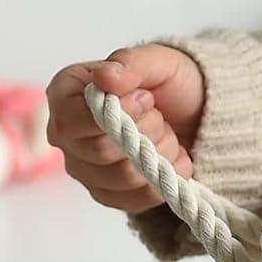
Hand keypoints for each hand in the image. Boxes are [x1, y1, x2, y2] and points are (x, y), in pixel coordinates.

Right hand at [45, 45, 204, 213]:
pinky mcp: (108, 194)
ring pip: (124, 177)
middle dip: (146, 133)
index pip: (71, 121)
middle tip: (160, 115)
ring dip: (160, 155)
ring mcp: (85, 169)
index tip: (147, 99)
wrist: (196, 113)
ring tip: (167, 134)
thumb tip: (105, 78)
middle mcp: (66, 135)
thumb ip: (131, 64)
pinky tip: (172, 157)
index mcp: (65, 95)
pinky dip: (165, 179)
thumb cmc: (170, 84)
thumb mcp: (159, 62)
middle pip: (101, 152)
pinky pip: (137, 199)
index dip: (115, 116)